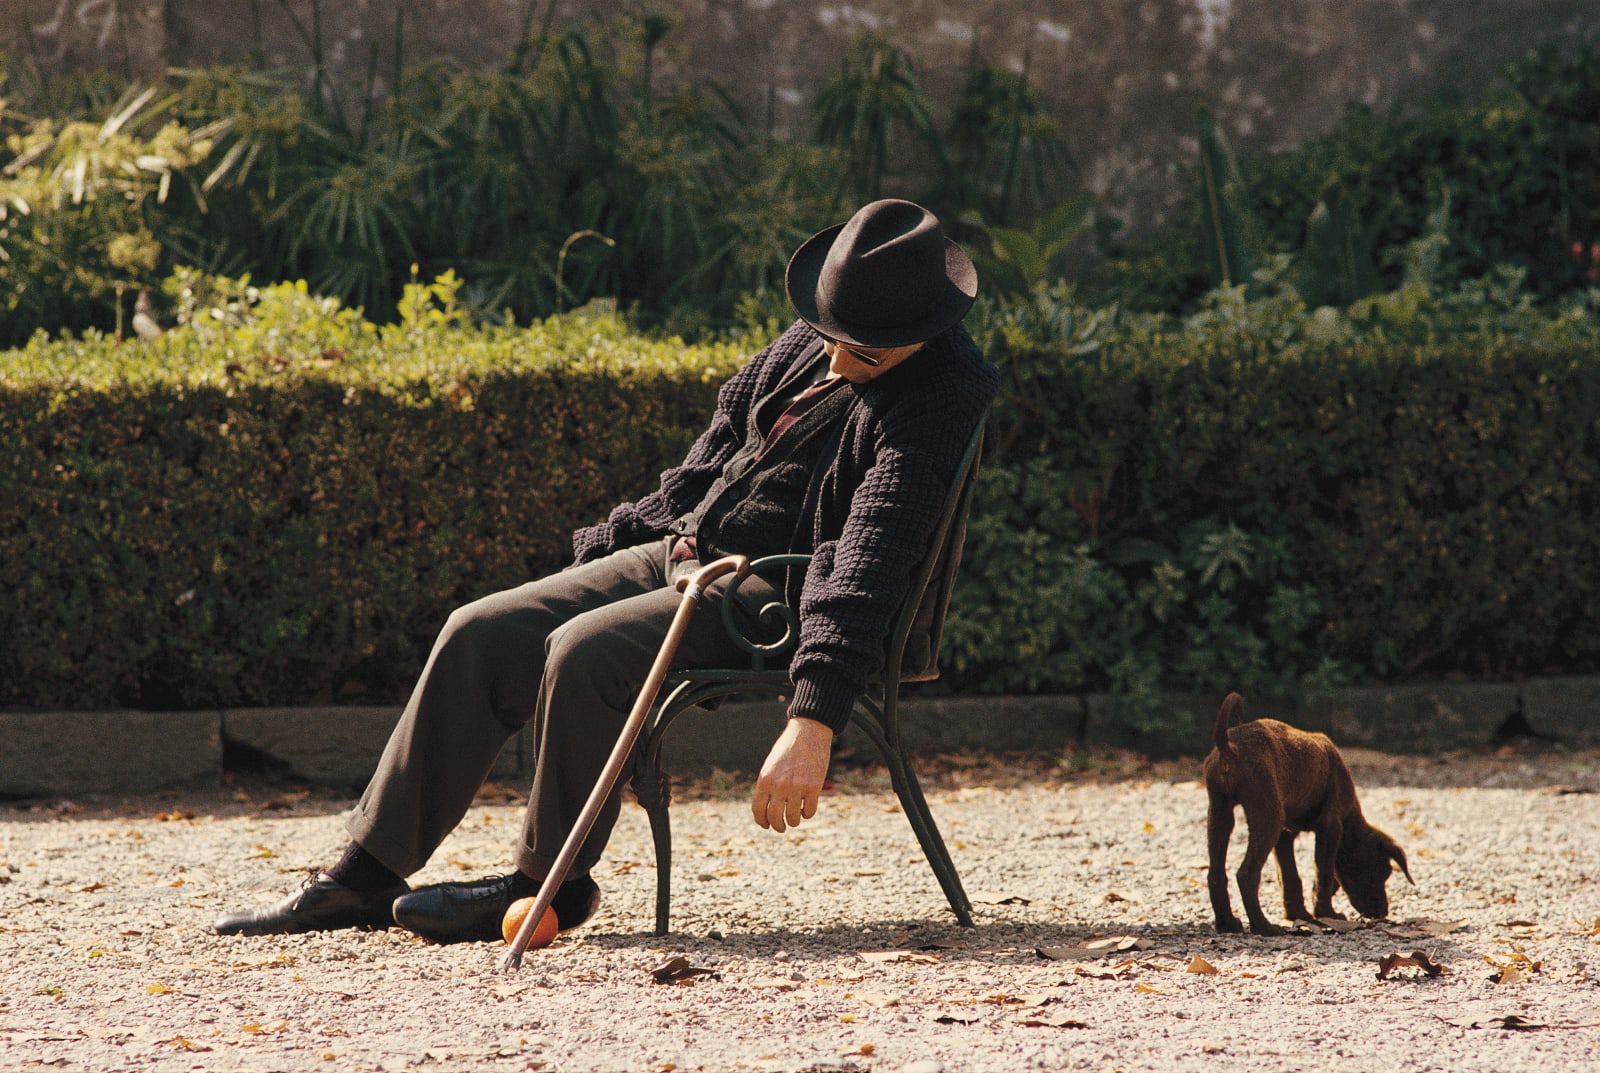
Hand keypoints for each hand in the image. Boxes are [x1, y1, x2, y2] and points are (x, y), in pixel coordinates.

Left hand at [751, 717, 832, 832]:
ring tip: (795, 819)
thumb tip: (766, 810)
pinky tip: (806, 809)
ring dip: (793, 822)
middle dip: (777, 826)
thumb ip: (768, 786)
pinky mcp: (814, 787)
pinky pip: (809, 811)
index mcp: (765, 779)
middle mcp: (779, 785)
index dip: (761, 821)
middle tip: (781, 828)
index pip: (758, 809)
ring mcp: (797, 787)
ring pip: (792, 818)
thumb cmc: (788, 749)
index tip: (766, 826)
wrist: (808, 733)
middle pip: (774, 817)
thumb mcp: (771, 766)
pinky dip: (807, 814)